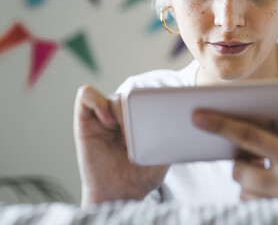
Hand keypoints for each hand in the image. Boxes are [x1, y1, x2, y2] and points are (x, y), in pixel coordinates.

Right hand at [73, 86, 168, 206]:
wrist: (120, 194)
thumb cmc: (141, 175)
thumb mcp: (164, 154)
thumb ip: (171, 136)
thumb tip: (178, 120)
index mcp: (141, 116)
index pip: (148, 94)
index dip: (154, 102)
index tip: (159, 123)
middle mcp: (122, 114)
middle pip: (132, 94)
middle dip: (139, 111)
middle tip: (142, 135)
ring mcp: (103, 116)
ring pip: (114, 97)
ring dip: (122, 112)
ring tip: (126, 138)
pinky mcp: (85, 121)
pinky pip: (86, 95)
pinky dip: (98, 103)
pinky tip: (108, 122)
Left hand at [193, 64, 277, 200]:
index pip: (250, 138)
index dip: (222, 125)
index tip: (198, 116)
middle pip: (240, 169)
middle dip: (237, 159)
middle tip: (248, 152)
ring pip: (244, 190)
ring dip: (247, 176)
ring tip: (262, 166)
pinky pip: (252, 204)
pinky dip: (254, 193)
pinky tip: (267, 183)